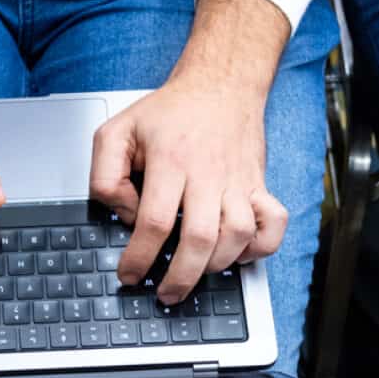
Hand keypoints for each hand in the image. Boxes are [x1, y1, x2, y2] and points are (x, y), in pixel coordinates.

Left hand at [89, 0, 289, 307]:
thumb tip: (124, 213)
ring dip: (216, 265)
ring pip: (238, 237)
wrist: (222, 84)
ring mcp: (238, 182)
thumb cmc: (170, 112)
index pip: (155, 222)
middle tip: (165, 293)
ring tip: (195, 273)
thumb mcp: (117, 130)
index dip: (140, 257)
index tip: (129, 275)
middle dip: (180, 277)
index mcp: (171, 161)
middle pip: (200, 239)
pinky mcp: (258, 186)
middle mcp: (208, 174)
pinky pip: (273, 224)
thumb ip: (105, 174)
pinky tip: (239, 254)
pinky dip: (260, 247)